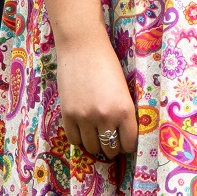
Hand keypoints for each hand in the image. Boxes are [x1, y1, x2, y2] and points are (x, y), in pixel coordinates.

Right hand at [55, 32, 137, 159]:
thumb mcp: (124, 90)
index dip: (128, 145)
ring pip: (92, 147)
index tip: (125, 143)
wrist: (82, 47)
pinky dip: (80, 140)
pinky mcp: (68, 115)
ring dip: (96, 145)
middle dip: (113, 147)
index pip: (129, 142)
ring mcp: (85, 118)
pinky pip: (74, 140)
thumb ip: (123, 112)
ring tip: (98, 137)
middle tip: (112, 142)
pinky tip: (84, 132)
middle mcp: (106, 117)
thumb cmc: (107, 64)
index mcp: (125, 110)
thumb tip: (123, 134)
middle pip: (110, 148)